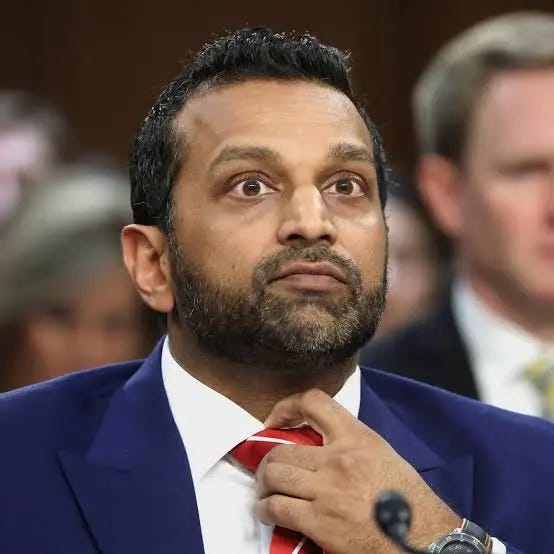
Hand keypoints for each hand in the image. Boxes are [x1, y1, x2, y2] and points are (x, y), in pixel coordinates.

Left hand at [257, 389, 460, 552]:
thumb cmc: (406, 498)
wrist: (422, 538)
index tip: (275, 419)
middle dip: (268, 460)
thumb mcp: (381, 454)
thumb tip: (318, 443)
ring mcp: (326, 490)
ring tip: (267, 491)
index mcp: (356, 437)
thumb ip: (349, 442)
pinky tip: (269, 512)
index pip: (313, 402)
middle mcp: (337, 459)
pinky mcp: (319, 521)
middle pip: (281, 449)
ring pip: (273, 476)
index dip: (287, 405)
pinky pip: (276, 508)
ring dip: (264, 484)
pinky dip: (266, 509)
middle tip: (270, 469)